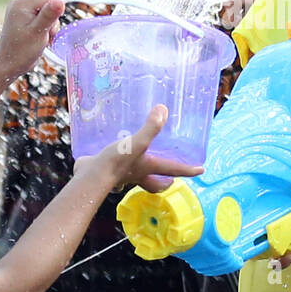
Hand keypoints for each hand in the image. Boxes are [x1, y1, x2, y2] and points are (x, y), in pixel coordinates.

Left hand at [0, 0, 64, 82]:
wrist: (9, 64)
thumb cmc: (21, 51)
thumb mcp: (38, 33)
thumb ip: (49, 15)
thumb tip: (59, 1)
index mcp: (21, 4)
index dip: (54, 11)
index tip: (47, 26)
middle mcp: (20, 4)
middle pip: (49, 3)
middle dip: (52, 20)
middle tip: (43, 34)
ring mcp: (22, 11)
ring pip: (48, 11)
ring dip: (49, 26)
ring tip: (41, 38)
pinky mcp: (25, 18)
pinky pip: (43, 17)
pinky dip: (45, 28)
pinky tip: (39, 37)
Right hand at [81, 105, 204, 190]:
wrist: (89, 177)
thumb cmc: (116, 163)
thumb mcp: (136, 143)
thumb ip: (150, 128)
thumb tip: (163, 110)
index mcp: (149, 167)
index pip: (174, 169)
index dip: (188, 169)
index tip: (201, 170)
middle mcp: (139, 173)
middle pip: (156, 181)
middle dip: (165, 179)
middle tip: (172, 175)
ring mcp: (123, 173)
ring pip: (138, 174)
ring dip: (144, 170)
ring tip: (146, 157)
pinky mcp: (109, 167)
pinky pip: (118, 165)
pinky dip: (120, 160)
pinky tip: (115, 148)